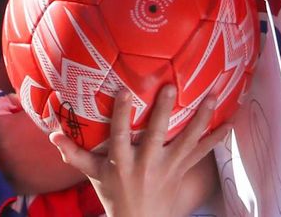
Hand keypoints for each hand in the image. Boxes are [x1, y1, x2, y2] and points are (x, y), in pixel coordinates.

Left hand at [0, 109, 86, 194]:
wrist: (85, 148)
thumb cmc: (60, 121)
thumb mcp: (36, 107)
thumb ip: (14, 104)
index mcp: (4, 128)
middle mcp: (4, 150)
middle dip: (1, 144)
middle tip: (17, 141)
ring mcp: (11, 170)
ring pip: (0, 165)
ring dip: (8, 161)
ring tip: (27, 155)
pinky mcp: (20, 186)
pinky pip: (10, 180)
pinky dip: (16, 175)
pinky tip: (32, 167)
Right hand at [50, 86, 223, 216]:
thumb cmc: (114, 195)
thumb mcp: (93, 175)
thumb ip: (74, 153)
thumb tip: (51, 133)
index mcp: (122, 162)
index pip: (120, 135)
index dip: (121, 114)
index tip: (123, 91)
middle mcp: (146, 164)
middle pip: (156, 135)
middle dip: (164, 112)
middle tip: (172, 86)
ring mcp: (168, 168)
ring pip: (187, 141)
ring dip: (201, 119)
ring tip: (212, 96)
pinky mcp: (183, 171)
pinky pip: (202, 153)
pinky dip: (216, 139)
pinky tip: (230, 123)